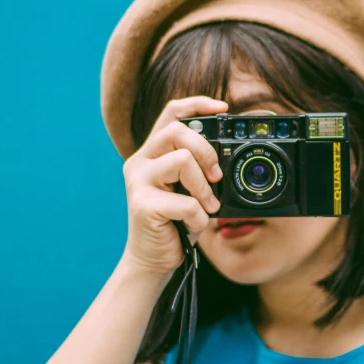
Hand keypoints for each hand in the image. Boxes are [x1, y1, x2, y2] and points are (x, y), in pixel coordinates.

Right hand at [120, 96, 226, 274]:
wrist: (152, 259)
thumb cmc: (174, 222)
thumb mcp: (188, 188)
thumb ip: (198, 167)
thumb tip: (225, 156)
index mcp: (152, 152)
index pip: (171, 113)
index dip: (197, 104)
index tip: (223, 108)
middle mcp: (140, 161)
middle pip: (177, 131)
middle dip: (206, 152)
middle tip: (217, 176)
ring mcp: (138, 182)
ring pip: (182, 161)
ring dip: (204, 187)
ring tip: (206, 206)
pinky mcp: (142, 205)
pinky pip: (186, 202)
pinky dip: (198, 217)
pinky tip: (192, 225)